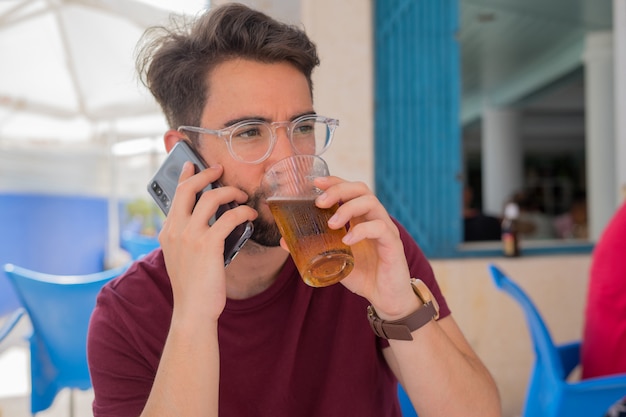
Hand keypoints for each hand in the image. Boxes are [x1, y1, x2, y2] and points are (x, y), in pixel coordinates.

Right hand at [159, 162, 257, 319]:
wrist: (193, 310)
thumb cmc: (193, 286)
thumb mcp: (183, 257)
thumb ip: (189, 237)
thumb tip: (211, 219)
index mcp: (168, 232)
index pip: (175, 195)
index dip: (185, 176)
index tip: (193, 165)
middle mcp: (175, 230)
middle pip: (189, 189)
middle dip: (206, 174)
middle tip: (219, 170)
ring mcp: (190, 236)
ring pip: (210, 198)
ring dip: (230, 192)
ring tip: (242, 196)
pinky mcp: (208, 245)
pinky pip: (229, 217)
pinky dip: (243, 212)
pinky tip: (250, 215)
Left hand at [313, 176, 419, 319]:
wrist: (385, 297)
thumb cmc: (362, 274)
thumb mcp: (334, 258)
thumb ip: (314, 247)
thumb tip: (284, 241)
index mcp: (361, 217)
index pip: (350, 189)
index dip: (334, 182)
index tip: (315, 183)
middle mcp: (374, 218)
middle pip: (361, 189)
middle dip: (338, 190)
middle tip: (319, 202)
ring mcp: (386, 228)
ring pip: (371, 203)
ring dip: (348, 208)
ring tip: (331, 224)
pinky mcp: (393, 243)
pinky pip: (380, 227)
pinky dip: (361, 231)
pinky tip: (347, 240)